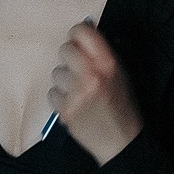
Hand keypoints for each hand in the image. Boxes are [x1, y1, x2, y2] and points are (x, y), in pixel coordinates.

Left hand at [48, 23, 141, 164]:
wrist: (120, 142)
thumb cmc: (121, 105)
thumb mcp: (119, 74)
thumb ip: (100, 54)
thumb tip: (80, 33)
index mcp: (108, 64)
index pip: (82, 32)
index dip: (77, 34)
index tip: (77, 40)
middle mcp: (91, 75)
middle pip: (65, 49)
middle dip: (70, 57)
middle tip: (78, 69)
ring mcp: (76, 93)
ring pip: (56, 72)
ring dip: (65, 80)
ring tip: (79, 91)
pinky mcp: (65, 110)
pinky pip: (52, 92)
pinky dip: (60, 97)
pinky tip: (74, 104)